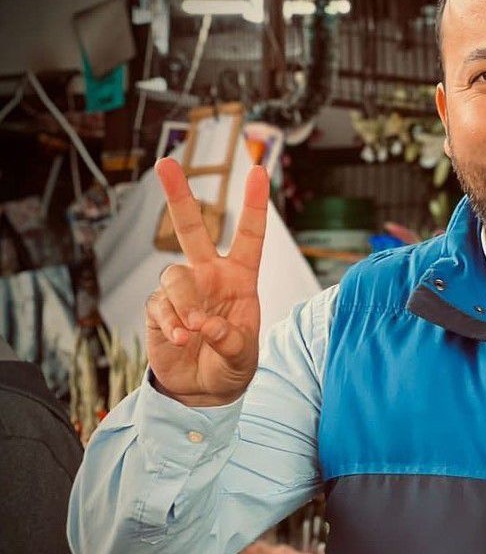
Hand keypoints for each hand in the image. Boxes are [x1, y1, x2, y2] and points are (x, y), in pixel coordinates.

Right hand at [145, 158, 268, 406]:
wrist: (203, 391)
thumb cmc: (232, 366)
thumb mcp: (243, 356)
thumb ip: (231, 339)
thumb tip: (206, 324)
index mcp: (240, 277)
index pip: (249, 236)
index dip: (254, 204)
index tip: (258, 170)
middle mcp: (209, 275)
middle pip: (191, 228)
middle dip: (178, 195)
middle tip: (165, 162)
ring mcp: (183, 290)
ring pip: (174, 275)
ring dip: (184, 304)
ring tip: (194, 331)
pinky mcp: (159, 308)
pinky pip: (160, 305)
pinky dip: (170, 322)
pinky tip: (181, 338)